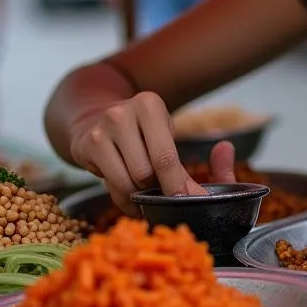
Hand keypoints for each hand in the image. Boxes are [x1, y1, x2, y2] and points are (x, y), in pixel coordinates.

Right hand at [68, 91, 235, 213]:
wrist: (95, 121)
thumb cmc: (141, 134)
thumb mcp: (165, 137)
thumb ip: (188, 164)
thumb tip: (221, 162)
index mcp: (149, 104)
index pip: (166, 156)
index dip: (176, 185)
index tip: (186, 202)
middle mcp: (121, 113)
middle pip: (146, 173)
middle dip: (158, 189)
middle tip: (163, 192)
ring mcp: (100, 130)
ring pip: (127, 182)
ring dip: (140, 196)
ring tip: (146, 192)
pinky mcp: (85, 147)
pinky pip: (109, 187)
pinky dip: (124, 199)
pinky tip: (130, 195)